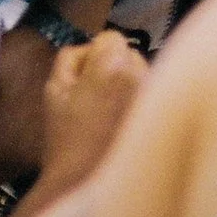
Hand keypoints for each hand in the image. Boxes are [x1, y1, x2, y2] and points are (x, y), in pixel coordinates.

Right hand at [40, 31, 145, 193]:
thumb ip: (70, 56)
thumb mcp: (54, 88)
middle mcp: (140, 76)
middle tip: (94, 94)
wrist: (85, 180)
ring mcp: (154, 97)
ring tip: (109, 111)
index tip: (86, 75)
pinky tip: (122, 122)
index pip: (111, 36)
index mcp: (112, 65)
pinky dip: (139, 101)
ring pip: (142, 74)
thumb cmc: (67, 136)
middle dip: (114, 66)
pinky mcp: (163, 115)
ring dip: (128, 83)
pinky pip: (152, 95)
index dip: (93, 53)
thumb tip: (88, 49)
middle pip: (130, 53)